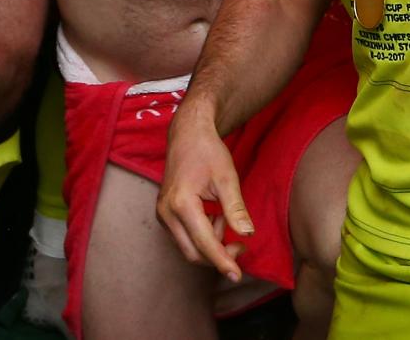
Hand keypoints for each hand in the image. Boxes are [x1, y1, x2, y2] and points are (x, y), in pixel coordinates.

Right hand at [157, 98, 252, 283]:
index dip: (222, 261)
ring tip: (225, 218)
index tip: (237, 275)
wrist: (187, 134)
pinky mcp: (164, 215)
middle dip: (219, 255)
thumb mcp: (227, 178)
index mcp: (181, 203)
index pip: (204, 243)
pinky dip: (203, 235)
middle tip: (241, 244)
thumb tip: (247, 234)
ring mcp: (162, 215)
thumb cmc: (208, 152)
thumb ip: (236, 208)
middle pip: (193, 253)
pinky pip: (184, 237)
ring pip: (188, 248)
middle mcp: (166, 213)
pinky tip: (215, 218)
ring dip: (211, 243)